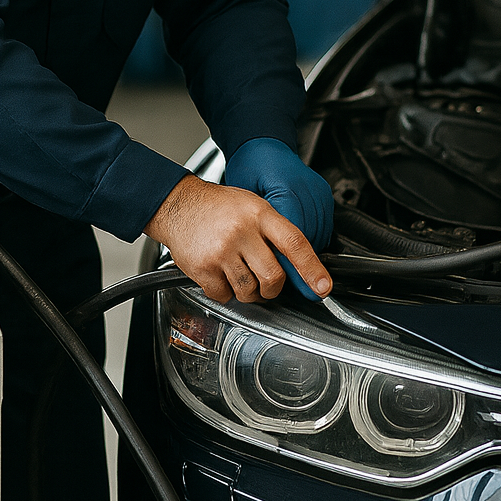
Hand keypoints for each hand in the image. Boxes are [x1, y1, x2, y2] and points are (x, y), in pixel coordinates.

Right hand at [145, 174, 331, 305]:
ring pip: (249, 291)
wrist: (177, 204)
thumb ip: (275, 231)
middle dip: (273, 287)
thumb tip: (300, 265)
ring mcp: (221, 251)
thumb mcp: (253, 205)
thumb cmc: (218, 206)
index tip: (323, 287)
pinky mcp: (202, 268)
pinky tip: (219, 274)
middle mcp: (241, 231)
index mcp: (259, 214)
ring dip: (248, 291)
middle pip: (273, 276)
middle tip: (267, 282)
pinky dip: (224, 292)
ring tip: (239, 273)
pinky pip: (224, 295)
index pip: (294, 244)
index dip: (312, 269)